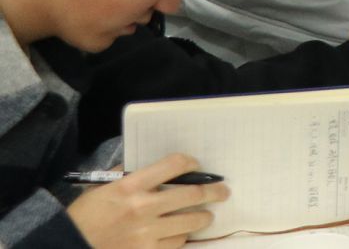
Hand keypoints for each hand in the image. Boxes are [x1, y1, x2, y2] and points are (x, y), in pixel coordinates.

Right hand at [67, 154, 230, 248]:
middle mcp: (143, 208)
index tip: (197, 166)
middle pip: (192, 195)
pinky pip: (176, 243)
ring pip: (190, 222)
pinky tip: (182, 233)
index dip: (191, 163)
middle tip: (223, 191)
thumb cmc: (85, 215)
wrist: (69, 245)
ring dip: (202, 217)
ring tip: (206, 215)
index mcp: (130, 186)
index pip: (173, 165)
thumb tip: (156, 167)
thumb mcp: (104, 188)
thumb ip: (130, 175)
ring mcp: (146, 233)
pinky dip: (182, 237)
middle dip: (213, 192)